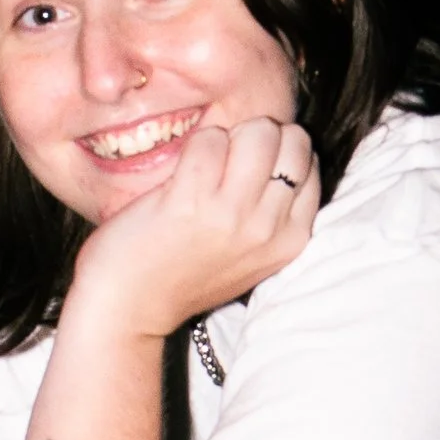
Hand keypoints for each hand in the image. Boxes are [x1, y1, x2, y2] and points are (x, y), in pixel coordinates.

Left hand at [70, 119, 318, 335]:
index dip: (278, 152)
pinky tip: (180, 175)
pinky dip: (195, 145)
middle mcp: (269, 228)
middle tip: (229, 161)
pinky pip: (209, 140)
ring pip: (257, 132)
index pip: (309, 163)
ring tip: (205, 166)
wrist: (131, 307)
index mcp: (291, 239)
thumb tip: (277, 144)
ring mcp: (232, 215)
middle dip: (259, 137)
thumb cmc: (186, 273)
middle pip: (291, 140)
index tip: (249, 171)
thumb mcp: (251, 253)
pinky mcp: (191, 201)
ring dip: (227, 138)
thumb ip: (272, 210)